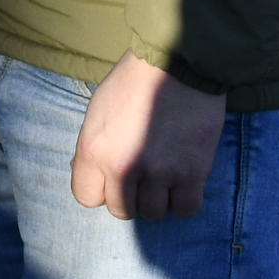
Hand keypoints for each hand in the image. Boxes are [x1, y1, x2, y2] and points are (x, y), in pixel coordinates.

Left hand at [71, 50, 224, 219]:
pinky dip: (185, 201)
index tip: (113, 179)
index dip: (101, 190)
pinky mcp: (192, 173)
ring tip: (164, 176)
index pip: (87, 198)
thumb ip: (93, 149)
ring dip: (159, 199)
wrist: (174, 64)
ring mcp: (159, 173)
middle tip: (142, 177)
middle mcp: (123, 167)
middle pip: (122, 210)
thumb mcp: (97, 112)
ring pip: (154, 213)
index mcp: (93, 150)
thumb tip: (94, 180)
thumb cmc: (132, 84)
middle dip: (130, 197)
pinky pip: (186, 210)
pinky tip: (184, 183)